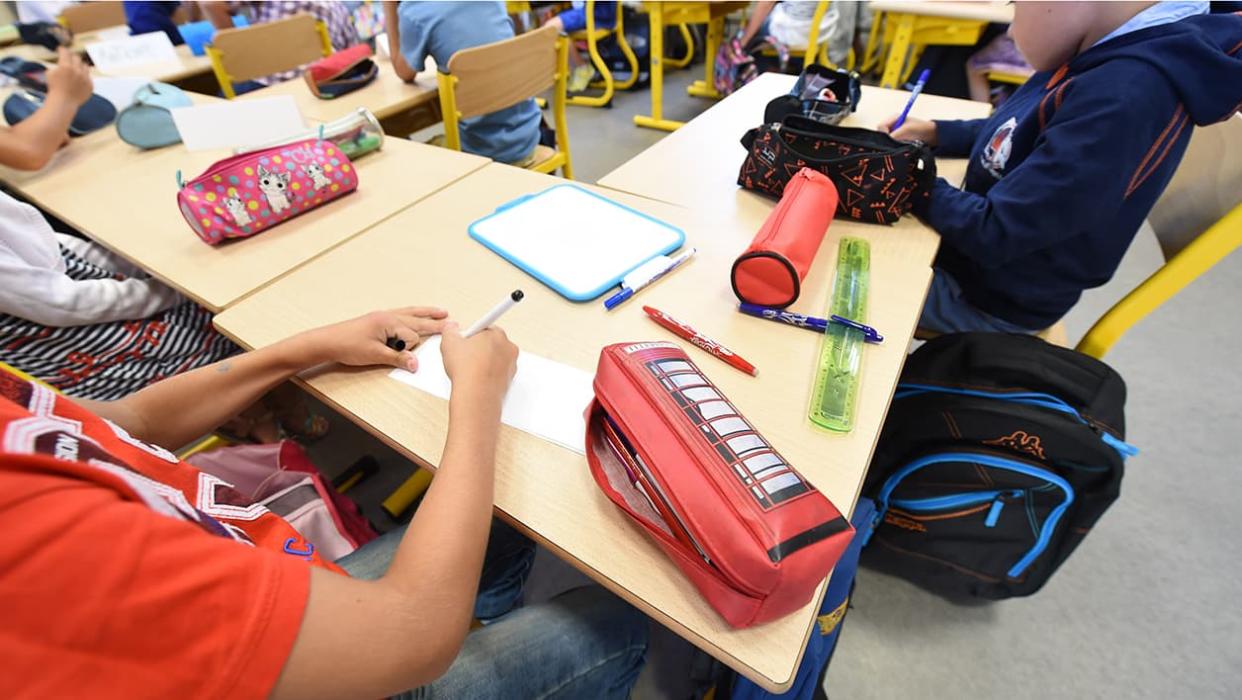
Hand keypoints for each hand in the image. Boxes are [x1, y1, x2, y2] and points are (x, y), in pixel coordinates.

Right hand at [46, 48, 92, 106]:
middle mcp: (77, 71)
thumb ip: (56, 66)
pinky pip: (88, 77)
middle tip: (69, 58)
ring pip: (85, 66)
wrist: (63, 102)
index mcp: (66, 66)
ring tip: (76, 68)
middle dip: (71, 57)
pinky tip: (79, 79)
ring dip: (80, 66)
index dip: (62, 50)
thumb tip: (60, 63)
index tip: (61, 49)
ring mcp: (85, 78)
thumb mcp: (50, 73)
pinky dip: (84, 77)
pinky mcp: (90, 85)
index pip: (65, 53)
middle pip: (77, 58)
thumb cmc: (54, 88)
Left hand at [299, 307, 448, 370]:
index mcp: (388, 321)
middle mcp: (388, 316)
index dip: (410, 349)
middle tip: (453, 323)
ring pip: (411, 313)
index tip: (406, 356)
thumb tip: (415, 364)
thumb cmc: (348, 346)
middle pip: (416, 318)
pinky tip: (417, 314)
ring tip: (442, 312)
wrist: (327, 341)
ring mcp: (383, 316)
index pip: (411, 336)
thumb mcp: (375, 355)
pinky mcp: (378, 320)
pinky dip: (413, 314)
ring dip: (427, 314)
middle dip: (435, 322)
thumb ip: (397, 358)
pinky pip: (401, 314)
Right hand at [440, 323, 517, 400]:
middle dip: (478, 348)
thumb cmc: (467, 370)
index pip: (482, 328)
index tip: (463, 341)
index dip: (470, 336)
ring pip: (495, 358)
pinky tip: (476, 378)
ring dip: (484, 362)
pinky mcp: (511, 378)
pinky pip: (497, 372)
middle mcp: (508, 346)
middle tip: (464, 357)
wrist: (477, 396)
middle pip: (490, 342)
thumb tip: (451, 328)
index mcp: (496, 333)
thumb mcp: (449, 342)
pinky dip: (489, 374)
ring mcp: (511, 364)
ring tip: (469, 370)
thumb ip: (450, 330)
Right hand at [877, 114, 937, 145]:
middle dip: (887, 139)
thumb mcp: (906, 130)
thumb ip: (894, 135)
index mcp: (894, 118)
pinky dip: (894, 147)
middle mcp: (892, 124)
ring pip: (885, 140)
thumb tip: (884, 143)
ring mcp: (895, 132)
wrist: (932, 135)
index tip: (890, 139)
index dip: (883, 133)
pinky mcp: (897, 139)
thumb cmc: (921, 129)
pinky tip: (900, 147)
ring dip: (892, 143)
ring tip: (900, 144)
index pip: (880, 126)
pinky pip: (890, 144)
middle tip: (895, 142)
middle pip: (881, 133)